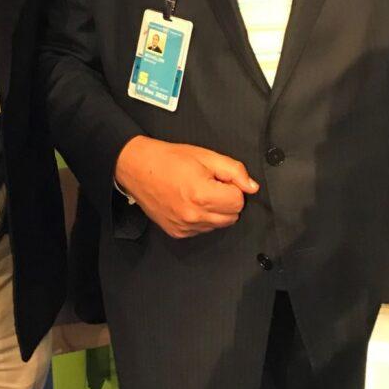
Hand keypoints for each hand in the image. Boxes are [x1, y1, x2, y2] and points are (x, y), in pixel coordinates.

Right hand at [115, 136, 258, 238]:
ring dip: (215, 210)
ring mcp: (185, 227)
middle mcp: (194, 215)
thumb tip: (251, 187)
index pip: (239, 201)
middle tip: (209, 184)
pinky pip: (203, 230)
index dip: (233, 187)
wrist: (137, 168)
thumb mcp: (205, 156)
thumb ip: (233, 171)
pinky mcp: (178, 233)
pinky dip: (201, 218)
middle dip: (226, 200)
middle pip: (232, 216)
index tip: (220, 179)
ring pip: (219, 225)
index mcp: (202, 195)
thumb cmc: (169, 159)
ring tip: (197, 192)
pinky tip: (188, 202)